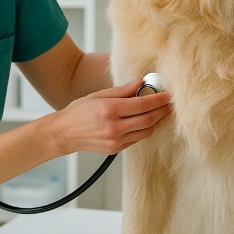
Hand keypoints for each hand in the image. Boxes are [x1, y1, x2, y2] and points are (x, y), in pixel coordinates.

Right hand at [50, 80, 171, 154]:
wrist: (64, 133)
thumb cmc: (79, 111)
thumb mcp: (98, 95)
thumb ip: (122, 90)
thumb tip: (141, 84)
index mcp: (110, 110)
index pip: (142, 104)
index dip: (158, 99)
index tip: (168, 95)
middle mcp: (114, 127)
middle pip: (148, 119)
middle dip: (161, 111)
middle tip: (169, 104)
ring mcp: (116, 140)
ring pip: (145, 131)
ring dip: (155, 121)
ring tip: (159, 112)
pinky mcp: (116, 149)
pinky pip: (137, 139)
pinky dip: (144, 130)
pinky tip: (145, 121)